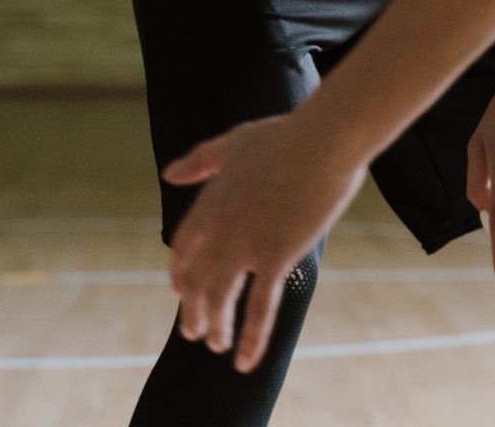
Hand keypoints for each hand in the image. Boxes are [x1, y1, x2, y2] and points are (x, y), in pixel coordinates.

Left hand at [163, 111, 364, 371]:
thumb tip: (168, 174)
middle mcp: (221, 226)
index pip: (183, 247)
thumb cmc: (288, 133)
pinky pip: (259, 307)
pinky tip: (245, 361)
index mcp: (212, 200)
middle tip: (194, 331)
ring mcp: (247, 243)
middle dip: (192, 309)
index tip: (182, 291)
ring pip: (219, 298)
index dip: (180, 273)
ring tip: (217, 344)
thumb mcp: (235, 141)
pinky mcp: (276, 255)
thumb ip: (201, 160)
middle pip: (195, 279)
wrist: (326, 137)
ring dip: (215, 327)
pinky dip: (250, 338)